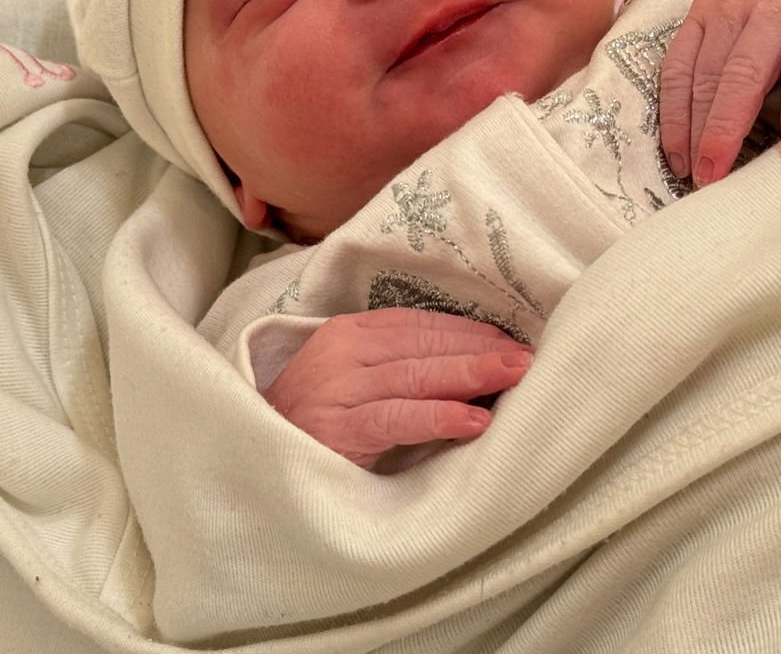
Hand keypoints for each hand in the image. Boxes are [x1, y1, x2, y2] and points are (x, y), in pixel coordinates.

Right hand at [262, 308, 533, 468]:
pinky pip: (397, 418)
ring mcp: (339, 389)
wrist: (255, 455)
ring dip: (470, 375)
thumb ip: (399, 368)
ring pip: (416, 376)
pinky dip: (438, 417)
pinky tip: (473, 421)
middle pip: (424, 346)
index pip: (420, 324)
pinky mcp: (339, 429)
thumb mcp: (354, 381)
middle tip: (526, 358)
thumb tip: (472, 366)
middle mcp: (343, 352)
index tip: (509, 338)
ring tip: (512, 378)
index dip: (468, 330)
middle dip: (479, 350)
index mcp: (350, 333)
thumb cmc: (314, 421)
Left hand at [658, 0, 780, 186]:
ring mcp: (778, 11)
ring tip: (724, 169)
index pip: (678, 71)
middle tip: (699, 177)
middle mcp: (735, 8)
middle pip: (709, 77)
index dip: (674, 121)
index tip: (677, 162)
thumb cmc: (779, 15)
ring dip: (730, 126)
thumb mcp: (736, 31)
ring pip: (745, 73)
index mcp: (706, 13)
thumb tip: (696, 143)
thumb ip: (716, 69)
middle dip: (699, 132)